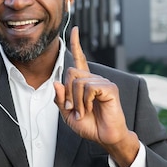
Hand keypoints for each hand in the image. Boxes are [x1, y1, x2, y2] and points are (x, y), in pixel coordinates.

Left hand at [54, 27, 138, 166]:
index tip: (75, 29)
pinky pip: (89, 88)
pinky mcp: (109, 88)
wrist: (104, 137)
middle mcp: (94, 79)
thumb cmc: (89, 125)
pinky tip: (91, 109)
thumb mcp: (67, 114)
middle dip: (68, 93)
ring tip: (84, 112)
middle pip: (70, 72)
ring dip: (76, 101)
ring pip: (78, 82)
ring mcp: (103, 82)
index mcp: (84, 82)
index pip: (80, 59)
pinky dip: (85, 102)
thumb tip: (56, 83)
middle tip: (74, 108)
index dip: (76, 44)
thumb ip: (60, 99)